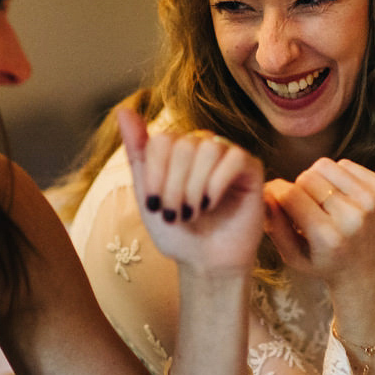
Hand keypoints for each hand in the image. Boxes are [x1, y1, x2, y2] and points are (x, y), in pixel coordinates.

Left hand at [117, 108, 263, 274]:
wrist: (206, 264)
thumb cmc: (178, 233)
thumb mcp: (148, 195)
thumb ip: (138, 153)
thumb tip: (123, 109)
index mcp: (176, 149)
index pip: (161, 141)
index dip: (155, 174)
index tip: (155, 207)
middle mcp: (202, 145)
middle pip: (183, 145)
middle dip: (174, 187)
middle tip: (176, 216)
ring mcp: (227, 155)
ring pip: (208, 149)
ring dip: (194, 188)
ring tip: (193, 213)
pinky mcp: (251, 168)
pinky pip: (235, 158)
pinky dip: (217, 183)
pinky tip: (211, 204)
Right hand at [263, 157, 374, 294]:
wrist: (367, 269)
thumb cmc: (324, 261)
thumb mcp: (292, 255)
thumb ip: (274, 224)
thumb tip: (265, 191)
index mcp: (328, 237)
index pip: (290, 195)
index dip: (277, 191)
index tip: (275, 197)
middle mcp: (352, 218)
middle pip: (306, 177)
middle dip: (298, 188)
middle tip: (304, 206)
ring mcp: (371, 202)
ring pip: (325, 165)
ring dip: (317, 179)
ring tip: (321, 200)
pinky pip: (345, 164)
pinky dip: (337, 176)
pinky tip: (339, 196)